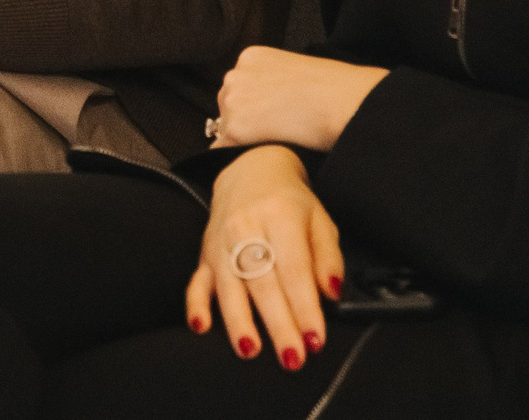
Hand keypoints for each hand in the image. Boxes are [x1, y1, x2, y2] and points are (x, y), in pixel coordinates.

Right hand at [186, 145, 342, 372]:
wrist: (251, 171)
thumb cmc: (290, 202)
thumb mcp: (320, 220)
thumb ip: (329, 258)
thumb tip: (333, 292)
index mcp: (280, 217)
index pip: (293, 269)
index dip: (305, 307)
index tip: (315, 338)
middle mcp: (246, 227)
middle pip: (262, 282)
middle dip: (278, 324)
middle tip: (292, 357)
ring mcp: (221, 241)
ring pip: (228, 286)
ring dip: (238, 321)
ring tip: (250, 349)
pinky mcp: (205, 253)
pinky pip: (197, 281)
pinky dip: (196, 305)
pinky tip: (201, 326)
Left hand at [210, 47, 389, 151]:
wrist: (343, 101)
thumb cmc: (334, 90)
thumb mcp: (294, 73)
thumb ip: (272, 84)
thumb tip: (266, 107)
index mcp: (250, 57)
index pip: (239, 88)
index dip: (254, 108)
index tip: (271, 118)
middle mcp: (235, 74)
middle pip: (228, 107)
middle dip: (245, 122)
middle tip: (275, 134)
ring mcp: (232, 100)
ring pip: (226, 129)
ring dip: (244, 139)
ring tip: (275, 144)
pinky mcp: (235, 127)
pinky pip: (225, 150)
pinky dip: (241, 157)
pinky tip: (265, 157)